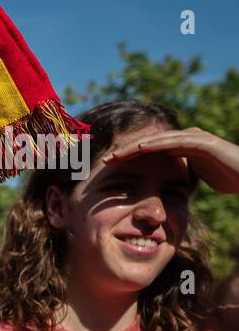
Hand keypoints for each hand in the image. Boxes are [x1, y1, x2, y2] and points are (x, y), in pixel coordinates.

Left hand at [103, 127, 238, 194]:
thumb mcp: (197, 180)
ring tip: (115, 154)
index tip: (108, 168)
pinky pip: (175, 141)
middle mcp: (186, 139)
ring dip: (134, 146)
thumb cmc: (229, 177)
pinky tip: (139, 148)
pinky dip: (155, 144)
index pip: (149, 151)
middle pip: (148, 143)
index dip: (128, 158)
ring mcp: (194, 137)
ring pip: (157, 140)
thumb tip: (165, 193)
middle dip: (125, 151)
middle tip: (103, 160)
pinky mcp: (203, 141)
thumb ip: (182, 179)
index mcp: (182, 148)